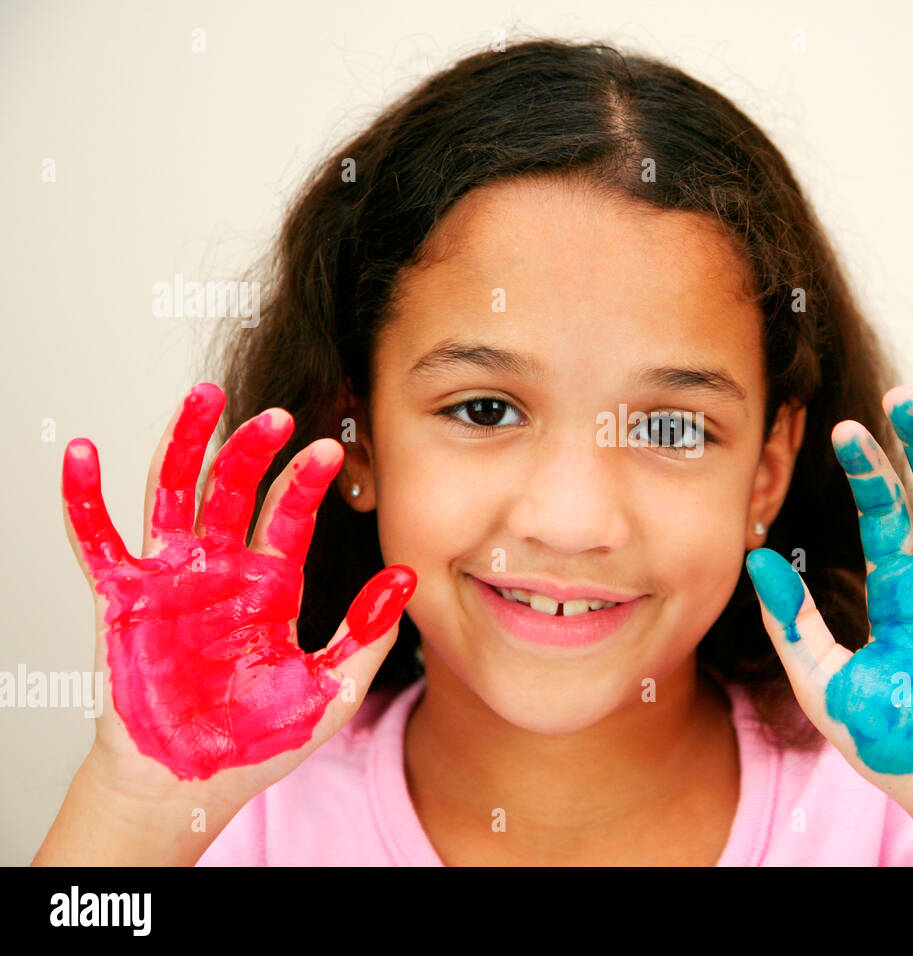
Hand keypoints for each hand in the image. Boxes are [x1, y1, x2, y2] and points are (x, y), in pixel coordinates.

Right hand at [61, 383, 414, 802]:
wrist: (193, 784)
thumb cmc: (259, 740)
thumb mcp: (330, 690)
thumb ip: (367, 635)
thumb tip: (408, 578)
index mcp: (270, 585)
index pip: (290, 517)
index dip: (307, 482)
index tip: (332, 448)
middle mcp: (221, 570)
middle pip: (235, 489)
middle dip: (254, 449)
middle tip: (278, 416)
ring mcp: (170, 579)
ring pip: (173, 493)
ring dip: (184, 444)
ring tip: (203, 397)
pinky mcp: (122, 600)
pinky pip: (97, 541)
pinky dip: (84, 499)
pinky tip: (81, 452)